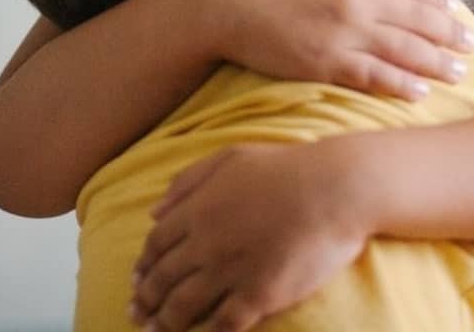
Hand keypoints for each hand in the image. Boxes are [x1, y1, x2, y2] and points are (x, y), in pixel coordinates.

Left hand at [130, 141, 368, 331]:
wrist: (337, 188)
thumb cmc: (288, 168)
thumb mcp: (231, 158)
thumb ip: (188, 181)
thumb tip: (154, 211)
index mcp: (198, 209)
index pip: (155, 245)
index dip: (143, 266)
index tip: (136, 280)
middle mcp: (206, 242)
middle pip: (162, 279)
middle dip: (145, 300)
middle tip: (137, 315)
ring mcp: (231, 270)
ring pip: (184, 306)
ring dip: (166, 323)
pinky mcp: (259, 294)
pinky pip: (222, 324)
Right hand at [197, 0, 473, 100]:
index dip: (440, 2)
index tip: (458, 14)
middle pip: (418, 17)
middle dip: (449, 33)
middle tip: (472, 47)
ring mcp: (343, 29)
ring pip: (404, 48)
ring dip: (437, 62)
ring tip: (459, 73)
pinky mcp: (325, 60)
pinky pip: (373, 75)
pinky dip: (401, 84)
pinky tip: (420, 93)